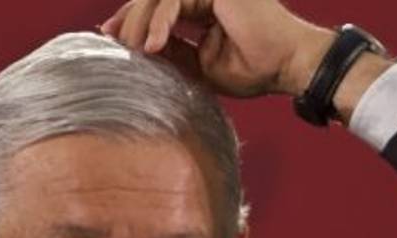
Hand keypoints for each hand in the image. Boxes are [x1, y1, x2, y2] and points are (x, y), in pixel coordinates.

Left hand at [99, 0, 336, 97]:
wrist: (286, 65)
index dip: (133, 21)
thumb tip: (140, 49)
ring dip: (142, 21)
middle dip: (130, 19)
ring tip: (136, 49)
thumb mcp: (201, 66)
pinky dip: (161, 21)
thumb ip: (174, 53)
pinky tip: (154, 45)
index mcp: (203, 8)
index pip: (160, 8)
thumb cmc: (255, 70)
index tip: (110, 37)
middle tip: (113, 41)